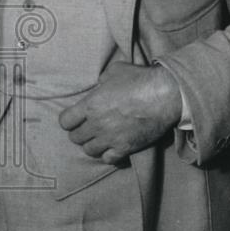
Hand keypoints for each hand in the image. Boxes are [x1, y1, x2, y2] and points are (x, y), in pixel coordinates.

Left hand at [58, 62, 181, 164]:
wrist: (164, 95)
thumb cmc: (140, 80)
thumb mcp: (115, 71)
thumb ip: (102, 80)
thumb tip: (100, 85)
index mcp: (90, 105)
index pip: (65, 121)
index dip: (69, 120)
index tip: (75, 118)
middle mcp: (97, 124)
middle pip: (75, 138)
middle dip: (79, 132)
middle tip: (88, 128)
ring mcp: (111, 138)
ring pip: (89, 150)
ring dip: (92, 144)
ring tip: (99, 139)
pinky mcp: (126, 148)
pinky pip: (108, 159)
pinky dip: (108, 155)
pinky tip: (112, 147)